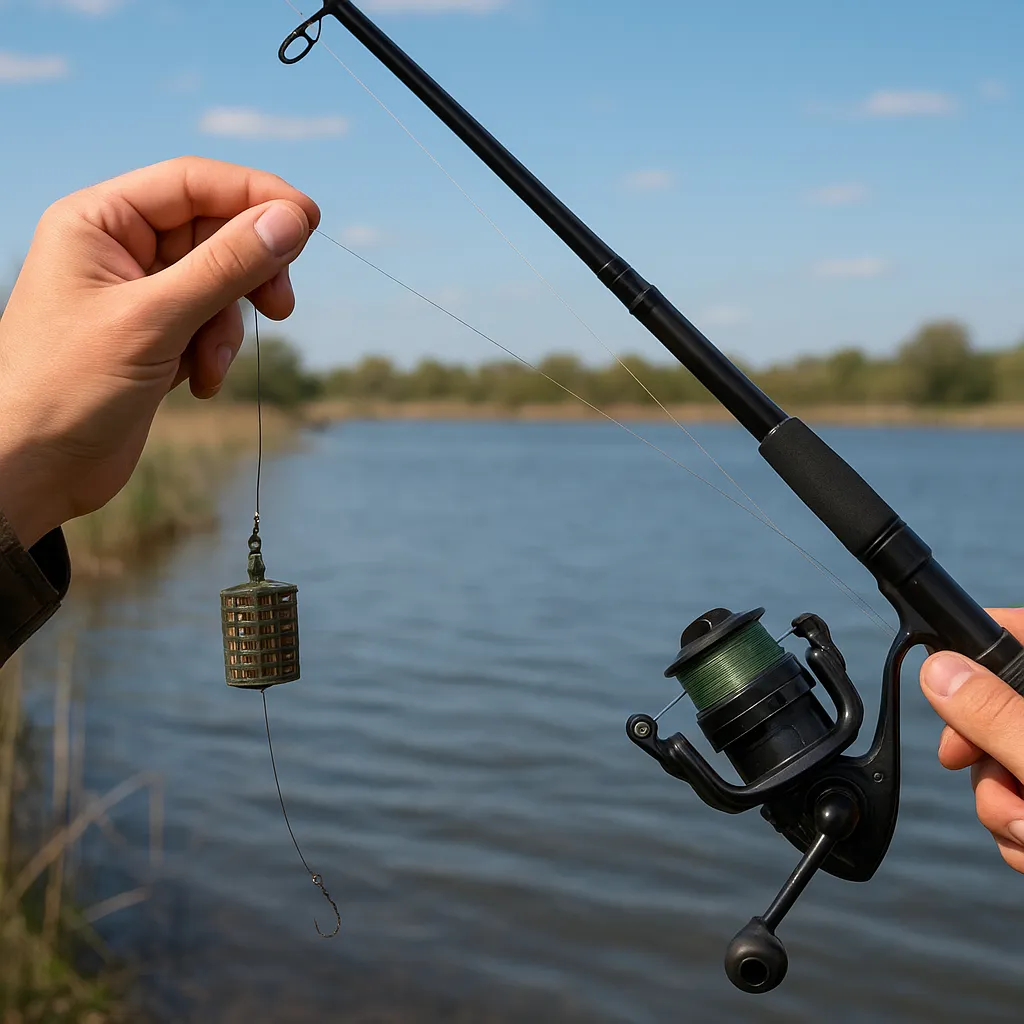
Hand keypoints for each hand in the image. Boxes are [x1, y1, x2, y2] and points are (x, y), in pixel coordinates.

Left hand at [0, 157, 319, 548]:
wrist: (36, 468)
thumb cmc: (69, 388)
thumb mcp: (156, 319)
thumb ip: (226, 265)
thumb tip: (291, 221)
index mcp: (99, 222)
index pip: (193, 183)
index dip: (256, 196)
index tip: (309, 221)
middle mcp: (118, 249)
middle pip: (214, 232)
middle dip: (249, 272)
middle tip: (282, 306)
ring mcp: (138, 295)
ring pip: (219, 283)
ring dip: (228, 324)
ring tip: (212, 364)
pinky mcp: (154, 337)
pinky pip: (209, 323)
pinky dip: (215, 351)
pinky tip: (200, 383)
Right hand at [920, 608, 1023, 873]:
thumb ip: (995, 715)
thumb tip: (938, 671)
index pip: (1016, 629)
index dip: (972, 638)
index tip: (938, 664)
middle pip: (995, 705)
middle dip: (982, 757)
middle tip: (988, 777)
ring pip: (1000, 763)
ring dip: (1000, 808)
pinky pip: (1015, 803)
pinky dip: (1018, 833)